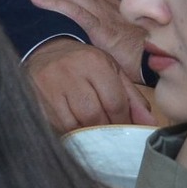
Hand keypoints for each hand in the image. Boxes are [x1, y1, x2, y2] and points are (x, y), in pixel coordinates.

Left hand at [13, 0, 145, 69]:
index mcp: (109, 6)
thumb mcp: (122, 40)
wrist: (168, 64)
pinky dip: (54, 3)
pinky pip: (76, 11)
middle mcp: (106, 5)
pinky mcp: (105, 29)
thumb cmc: (146, 56)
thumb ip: (105, 33)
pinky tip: (35, 0)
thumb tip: (87, 35)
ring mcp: (105, 15)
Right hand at [25, 38, 154, 131]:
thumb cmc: (85, 65)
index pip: (114, 102)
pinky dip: (72, 132)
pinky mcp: (37, 99)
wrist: (45, 51)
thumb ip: (132, 98)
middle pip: (94, 115)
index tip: (126, 131)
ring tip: (95, 134)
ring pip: (75, 123)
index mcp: (94, 62)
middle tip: (111, 136)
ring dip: (89, 134)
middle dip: (106, 131)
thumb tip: (149, 125)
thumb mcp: (111, 72)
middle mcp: (71, 72)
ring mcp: (51, 86)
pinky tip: (77, 129)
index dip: (123, 122)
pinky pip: (58, 125)